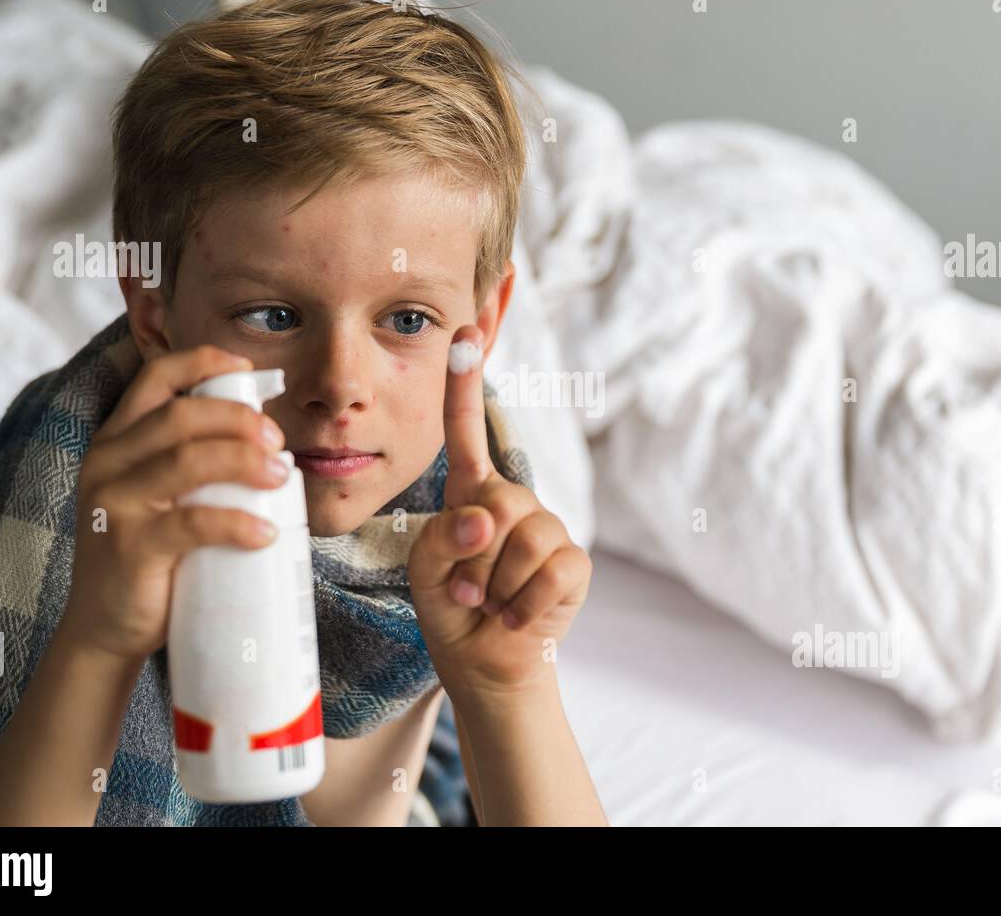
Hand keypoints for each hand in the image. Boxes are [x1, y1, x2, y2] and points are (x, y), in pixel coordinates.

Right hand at [59, 345, 290, 661]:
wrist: (108, 629)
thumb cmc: (154, 557)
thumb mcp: (169, 498)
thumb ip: (199, 466)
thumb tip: (274, 443)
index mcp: (119, 439)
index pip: (157, 378)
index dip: (204, 362)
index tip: (249, 369)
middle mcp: (108, 462)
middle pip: (180, 416)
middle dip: (238, 419)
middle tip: (278, 439)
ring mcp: (113, 504)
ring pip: (185, 460)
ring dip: (244, 461)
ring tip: (282, 476)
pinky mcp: (128, 547)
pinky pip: (190, 524)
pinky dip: (236, 524)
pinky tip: (266, 533)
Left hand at [407, 326, 592, 701]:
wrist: (486, 666)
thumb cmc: (452, 610)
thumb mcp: (425, 570)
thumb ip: (441, 537)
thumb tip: (485, 519)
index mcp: (473, 495)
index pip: (466, 434)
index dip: (463, 385)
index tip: (461, 333)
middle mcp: (514, 504)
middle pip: (495, 503)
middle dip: (471, 558)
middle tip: (467, 589)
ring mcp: (550, 531)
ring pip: (521, 540)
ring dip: (494, 586)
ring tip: (490, 603)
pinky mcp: (575, 564)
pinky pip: (549, 570)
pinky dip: (524, 604)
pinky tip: (516, 616)